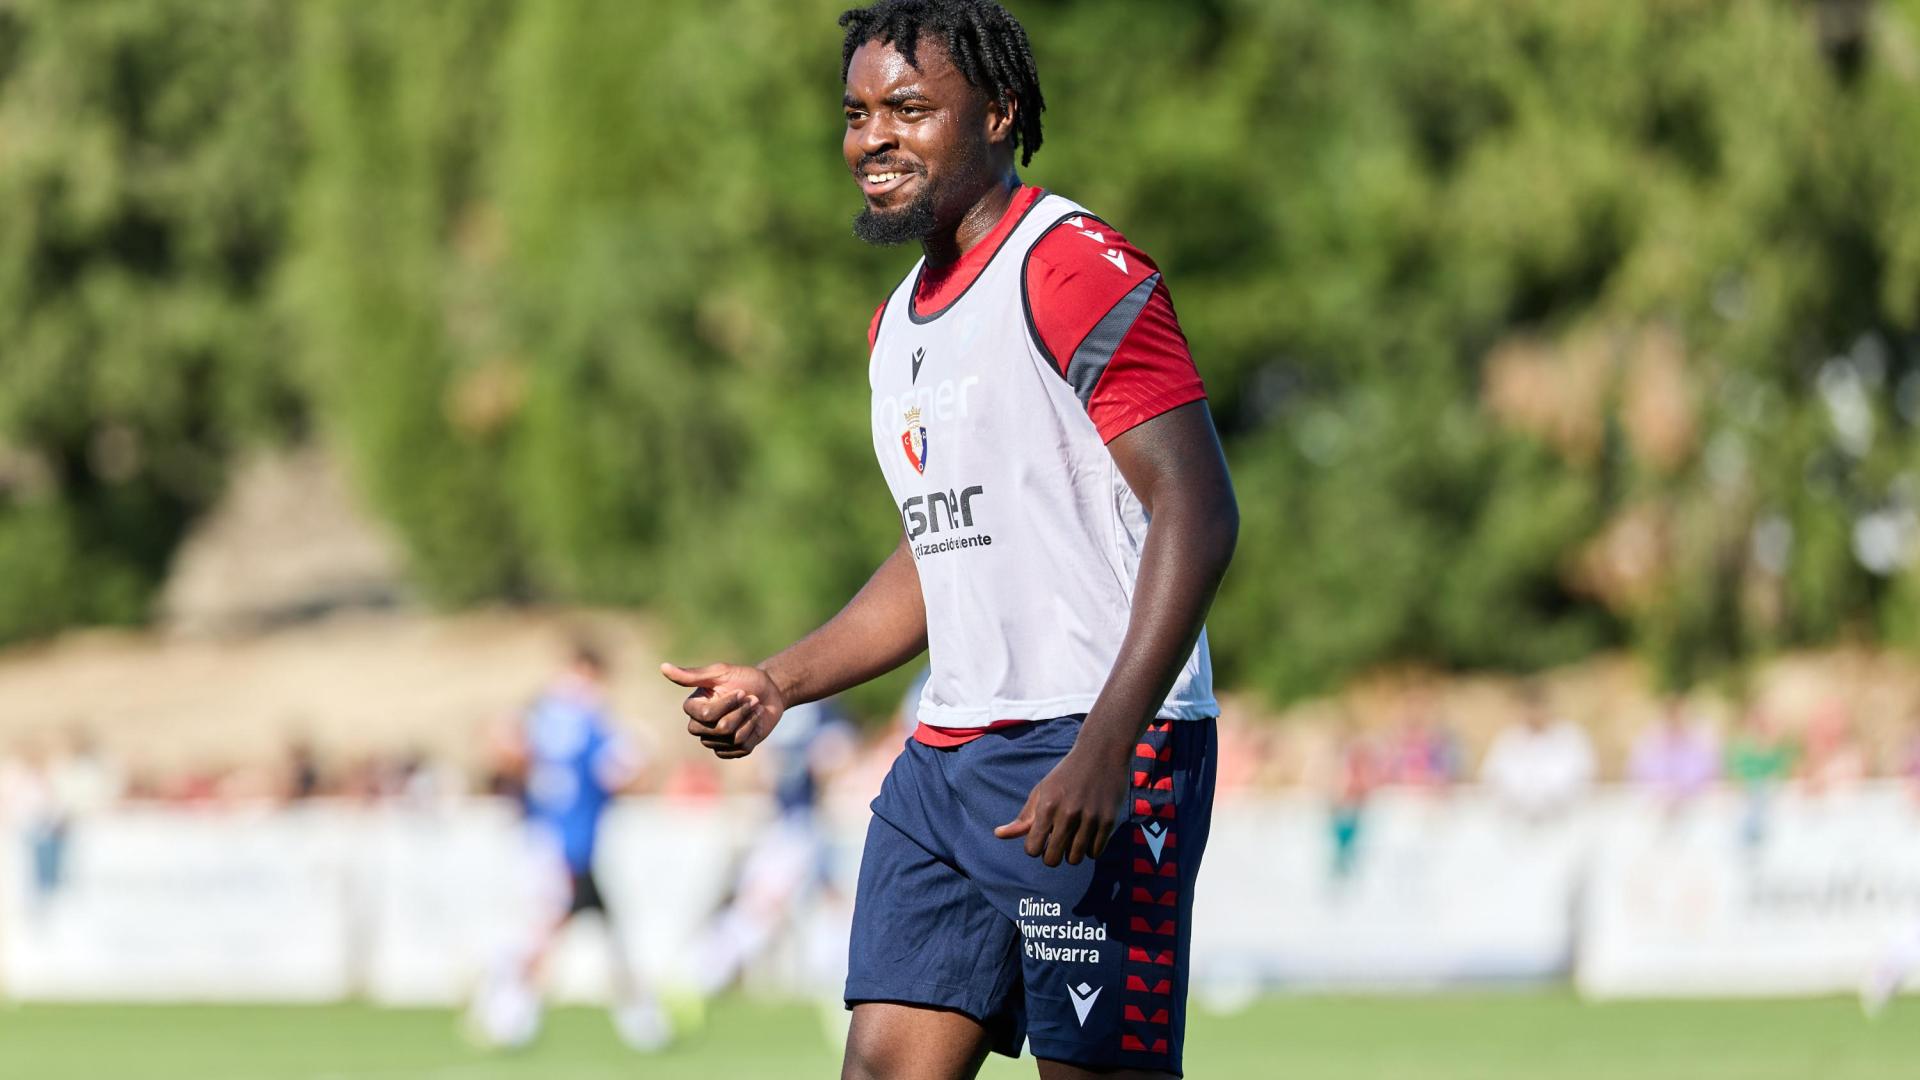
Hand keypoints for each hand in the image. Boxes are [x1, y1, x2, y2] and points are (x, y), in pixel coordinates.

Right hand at [660, 662, 786, 759]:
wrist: (770, 691)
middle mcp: (700, 726)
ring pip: (732, 738)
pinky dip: (753, 732)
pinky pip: (742, 748)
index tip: (740, 691)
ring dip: (749, 719)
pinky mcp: (731, 750)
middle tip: (749, 699)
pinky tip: (755, 721)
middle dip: (740, 712)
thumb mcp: (721, 673)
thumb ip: (692, 675)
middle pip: (720, 729)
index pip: (706, 715)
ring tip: (753, 708)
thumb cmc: (745, 679)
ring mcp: (715, 740)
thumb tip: (663, 667)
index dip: (727, 704)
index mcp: (694, 708)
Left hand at [994, 746, 1130, 866]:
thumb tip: (998, 835)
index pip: (1032, 849)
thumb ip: (1023, 818)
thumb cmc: (1066, 775)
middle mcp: (1068, 814)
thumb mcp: (1041, 792)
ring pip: (1075, 859)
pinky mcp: (1109, 821)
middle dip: (1051, 855)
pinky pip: (1095, 853)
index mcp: (1047, 806)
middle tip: (1056, 843)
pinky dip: (1090, 849)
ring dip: (1072, 853)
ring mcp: (1090, 818)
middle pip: (1053, 859)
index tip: (1041, 838)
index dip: (1035, 847)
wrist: (1101, 753)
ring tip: (1073, 837)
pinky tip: (1089, 834)